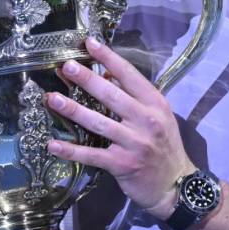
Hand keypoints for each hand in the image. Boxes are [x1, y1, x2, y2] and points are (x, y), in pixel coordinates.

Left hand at [45, 37, 194, 219]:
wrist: (176, 186)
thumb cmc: (164, 146)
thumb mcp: (158, 116)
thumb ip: (135, 96)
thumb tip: (106, 76)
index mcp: (155, 103)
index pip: (129, 75)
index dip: (108, 57)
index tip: (90, 43)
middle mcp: (146, 120)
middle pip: (111, 95)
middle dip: (86, 79)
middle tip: (66, 67)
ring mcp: (134, 143)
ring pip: (98, 122)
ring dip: (73, 110)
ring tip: (52, 99)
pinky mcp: (122, 164)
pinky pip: (92, 155)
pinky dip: (71, 150)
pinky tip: (53, 144)